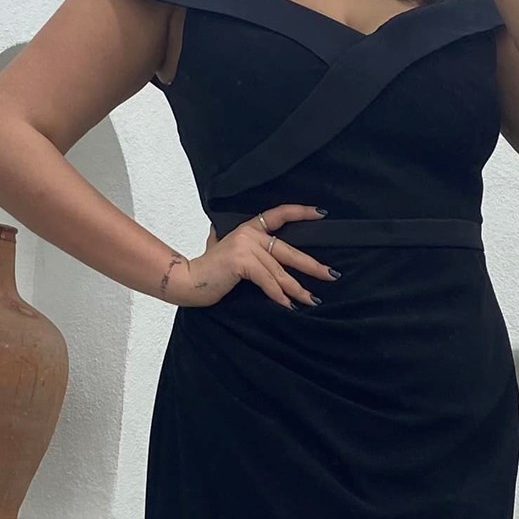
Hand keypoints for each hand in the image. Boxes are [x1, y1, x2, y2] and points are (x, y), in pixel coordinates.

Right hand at [170, 203, 337, 309]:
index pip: (279, 214)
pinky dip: (278, 295)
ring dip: (297, 289)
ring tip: (311, 300)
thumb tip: (260, 253)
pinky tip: (288, 305)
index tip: (322, 214)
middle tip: (331, 275)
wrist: (187, 281)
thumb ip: (242, 246)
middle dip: (312, 266)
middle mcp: (249, 234)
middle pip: (288, 250)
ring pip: (279, 271)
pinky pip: (267, 281)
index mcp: (248, 228)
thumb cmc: (208, 270)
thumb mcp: (226, 250)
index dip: (301, 213)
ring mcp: (245, 246)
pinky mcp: (242, 262)